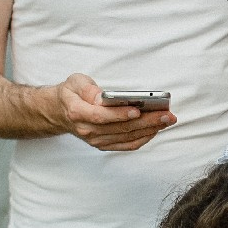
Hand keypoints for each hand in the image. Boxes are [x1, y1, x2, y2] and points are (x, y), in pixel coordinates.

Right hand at [54, 74, 174, 151]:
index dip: (119, 114)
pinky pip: (127, 145)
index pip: (100, 116)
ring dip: (149, 129)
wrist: (60, 112)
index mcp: (77, 112)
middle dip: (146, 121)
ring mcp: (95, 140)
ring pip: (127, 137)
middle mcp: (86, 130)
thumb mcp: (75, 82)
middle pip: (120, 128)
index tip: (137, 109)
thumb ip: (89, 89)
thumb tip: (105, 97)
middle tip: (166, 114)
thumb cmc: (71, 94)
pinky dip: (143, 138)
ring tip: (167, 119)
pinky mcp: (104, 144)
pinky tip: (156, 129)